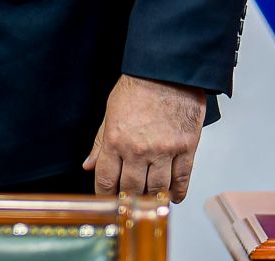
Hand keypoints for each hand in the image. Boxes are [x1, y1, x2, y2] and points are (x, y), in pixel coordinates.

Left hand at [82, 74, 206, 201]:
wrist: (167, 72)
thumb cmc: (138, 88)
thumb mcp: (110, 112)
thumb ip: (99, 141)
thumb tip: (88, 165)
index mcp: (116, 140)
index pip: (105, 178)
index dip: (104, 194)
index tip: (106, 200)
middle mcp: (138, 150)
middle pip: (131, 188)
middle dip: (128, 198)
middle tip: (128, 202)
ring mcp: (164, 150)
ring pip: (157, 188)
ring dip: (152, 198)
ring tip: (149, 200)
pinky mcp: (186, 148)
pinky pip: (182, 179)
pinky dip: (178, 192)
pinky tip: (173, 196)